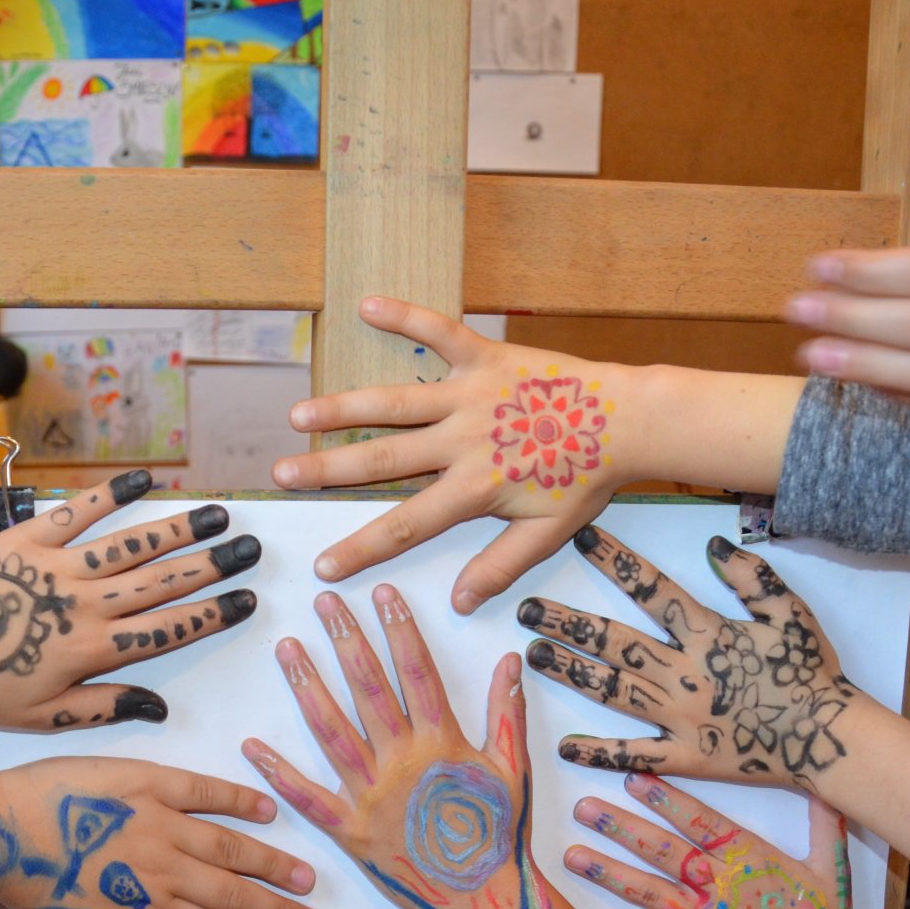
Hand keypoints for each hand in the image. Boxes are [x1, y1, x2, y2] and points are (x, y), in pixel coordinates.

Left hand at [0, 469, 262, 729]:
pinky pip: (78, 511)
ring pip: (131, 545)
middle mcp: (84, 606)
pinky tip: (144, 478)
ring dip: (178, 527)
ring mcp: (57, 568)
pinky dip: (111, 492)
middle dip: (211, 564)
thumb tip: (159, 707)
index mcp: (92, 651)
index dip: (212, 613)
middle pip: (163, 581)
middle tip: (248, 547)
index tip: (245, 598)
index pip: (169, 629)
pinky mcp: (26, 540)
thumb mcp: (45, 716)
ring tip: (215, 513)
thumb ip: (106, 705)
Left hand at [0, 757, 321, 908]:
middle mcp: (164, 867)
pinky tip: (267, 809)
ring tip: (304, 876)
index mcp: (148, 908)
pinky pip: (203, 790)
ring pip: (229, 845)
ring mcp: (159, 821)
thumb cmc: (30, 890)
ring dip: (270, 862)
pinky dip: (237, 799)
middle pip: (232, 893)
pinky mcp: (147, 781)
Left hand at [240, 585, 558, 908]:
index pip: (416, 672)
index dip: (399, 629)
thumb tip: (510, 659)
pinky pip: (308, 799)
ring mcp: (371, 796)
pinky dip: (278, 774)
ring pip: (331, 731)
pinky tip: (252, 745)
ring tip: (287, 648)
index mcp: (441, 743)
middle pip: (367, 690)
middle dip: (345, 640)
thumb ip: (506, 712)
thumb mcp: (512, 768)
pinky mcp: (350, 831)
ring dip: (307, 687)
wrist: (483, 901)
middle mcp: (401, 762)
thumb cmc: (498, 834)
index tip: (382, 593)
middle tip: (323, 602)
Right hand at [271, 298, 641, 614]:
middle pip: (382, 459)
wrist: (628, 421)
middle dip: (326, 469)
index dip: (362, 547)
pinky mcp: (485, 357)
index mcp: (474, 488)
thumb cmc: (588, 479)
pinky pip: (439, 332)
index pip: (406, 525)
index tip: (323, 566)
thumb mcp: (547, 534)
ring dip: (342, 406)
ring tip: (298, 413)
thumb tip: (459, 603)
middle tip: (281, 474)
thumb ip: (498, 567)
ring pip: (394, 402)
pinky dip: (405, 316)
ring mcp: (470, 395)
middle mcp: (462, 441)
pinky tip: (365, 305)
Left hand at [523, 527, 862, 791]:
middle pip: (616, 642)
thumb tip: (713, 544)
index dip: (616, 562)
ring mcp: (681, 717)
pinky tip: (564, 746)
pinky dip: (600, 752)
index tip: (580, 539)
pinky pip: (636, 753)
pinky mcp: (686, 757)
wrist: (832, 738)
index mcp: (708, 635)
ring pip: (614, 691)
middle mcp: (685, 673)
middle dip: (569, 624)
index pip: (652, 590)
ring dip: (571, 673)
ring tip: (533, 656)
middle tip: (526, 610)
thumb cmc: (812, 673)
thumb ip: (753, 577)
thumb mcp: (791, 613)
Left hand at [564, 775, 854, 908]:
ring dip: (608, 873)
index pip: (700, 821)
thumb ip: (824, 825)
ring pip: (648, 892)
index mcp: (748, 859)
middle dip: (621, 827)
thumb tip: (826, 785)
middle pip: (662, 851)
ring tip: (571, 856)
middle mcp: (718, 886)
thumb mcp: (832, 869)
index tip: (632, 777)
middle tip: (584, 808)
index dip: (666, 798)